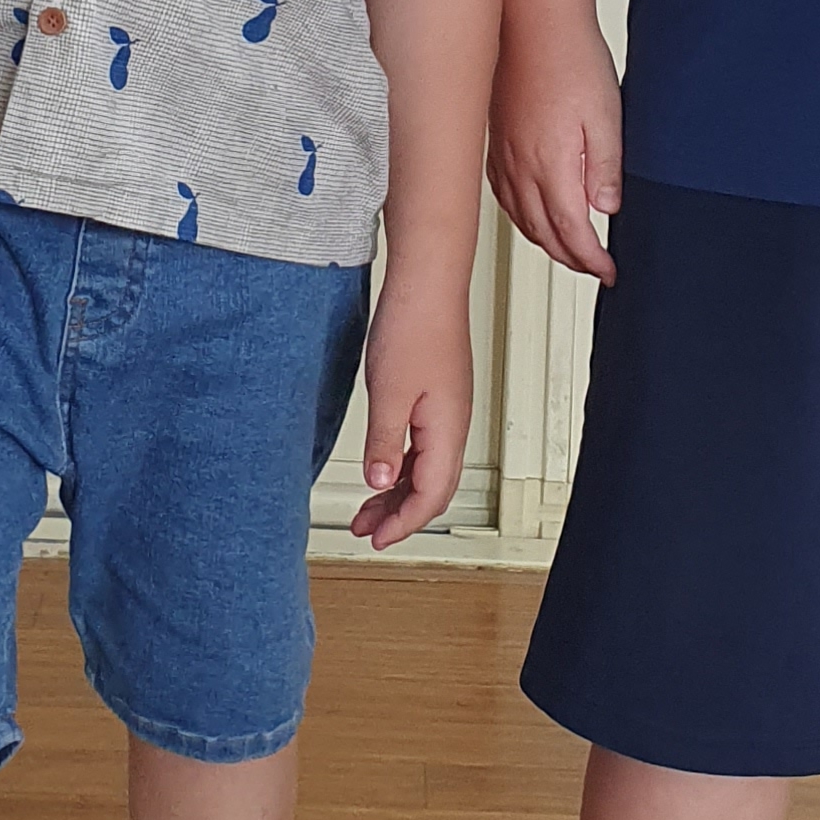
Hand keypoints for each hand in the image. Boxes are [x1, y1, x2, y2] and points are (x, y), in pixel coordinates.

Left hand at [349, 279, 474, 549]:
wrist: (426, 281)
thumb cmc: (414, 325)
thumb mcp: (388, 392)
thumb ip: (384, 442)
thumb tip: (379, 482)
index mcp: (447, 428)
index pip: (431, 495)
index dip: (404, 522)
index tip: (376, 538)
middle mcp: (453, 424)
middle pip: (433, 488)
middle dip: (400, 515)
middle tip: (366, 530)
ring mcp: (447, 411)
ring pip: (426, 468)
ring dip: (397, 492)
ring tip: (367, 507)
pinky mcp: (436, 397)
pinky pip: (422, 446)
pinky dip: (400, 465)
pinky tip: (381, 467)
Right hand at [487, 20, 621, 282]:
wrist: (534, 22)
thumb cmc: (572, 59)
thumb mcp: (607, 115)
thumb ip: (606, 167)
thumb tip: (607, 209)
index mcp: (553, 164)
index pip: (573, 232)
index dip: (593, 259)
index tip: (609, 271)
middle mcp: (522, 166)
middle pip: (544, 233)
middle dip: (571, 259)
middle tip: (594, 267)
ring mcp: (504, 155)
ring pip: (521, 218)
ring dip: (546, 243)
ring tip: (568, 251)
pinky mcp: (495, 142)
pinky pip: (503, 196)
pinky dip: (520, 218)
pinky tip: (529, 215)